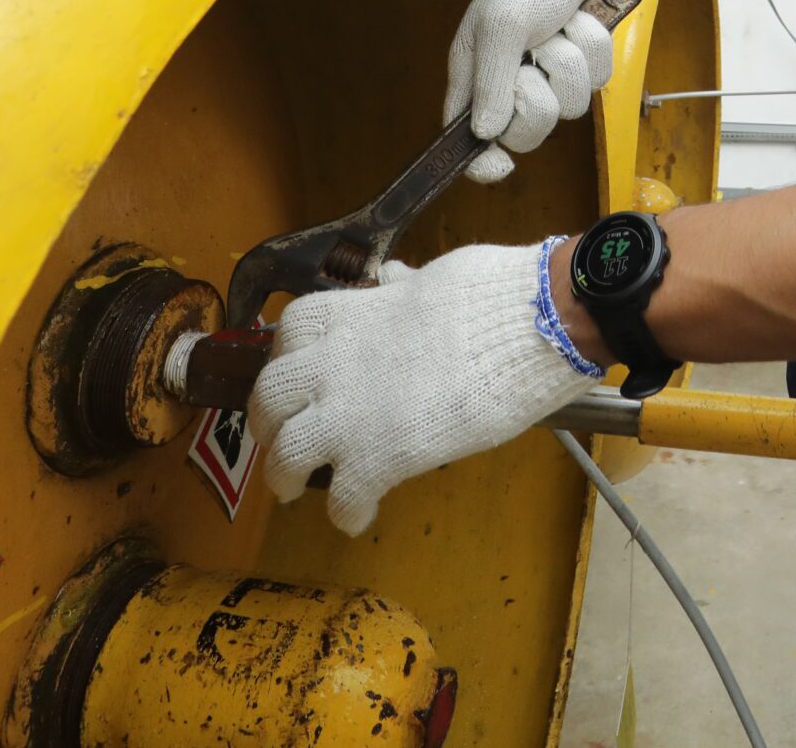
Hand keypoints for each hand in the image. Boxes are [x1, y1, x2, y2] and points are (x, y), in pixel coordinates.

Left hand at [246, 241, 600, 531]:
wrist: (528, 327)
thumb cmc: (490, 296)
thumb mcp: (434, 278)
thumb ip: (402, 290)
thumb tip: (395, 281)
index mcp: (348, 314)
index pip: (289, 334)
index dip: (286, 359)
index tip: (298, 375)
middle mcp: (333, 364)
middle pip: (269, 397)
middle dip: (267, 422)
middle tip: (280, 439)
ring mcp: (349, 414)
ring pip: (286, 455)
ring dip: (283, 474)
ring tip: (292, 489)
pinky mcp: (378, 458)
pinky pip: (342, 499)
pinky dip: (345, 513)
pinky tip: (358, 517)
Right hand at [444, 0, 617, 181]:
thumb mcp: (503, 26)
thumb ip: (491, 81)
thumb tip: (485, 133)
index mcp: (473, 72)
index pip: (464, 133)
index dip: (479, 158)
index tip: (499, 166)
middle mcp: (507, 83)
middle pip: (524, 132)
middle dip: (538, 97)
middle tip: (535, 61)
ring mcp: (548, 80)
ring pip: (567, 108)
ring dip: (568, 63)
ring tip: (558, 31)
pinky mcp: (581, 73)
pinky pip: (595, 84)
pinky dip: (591, 51)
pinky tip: (579, 26)